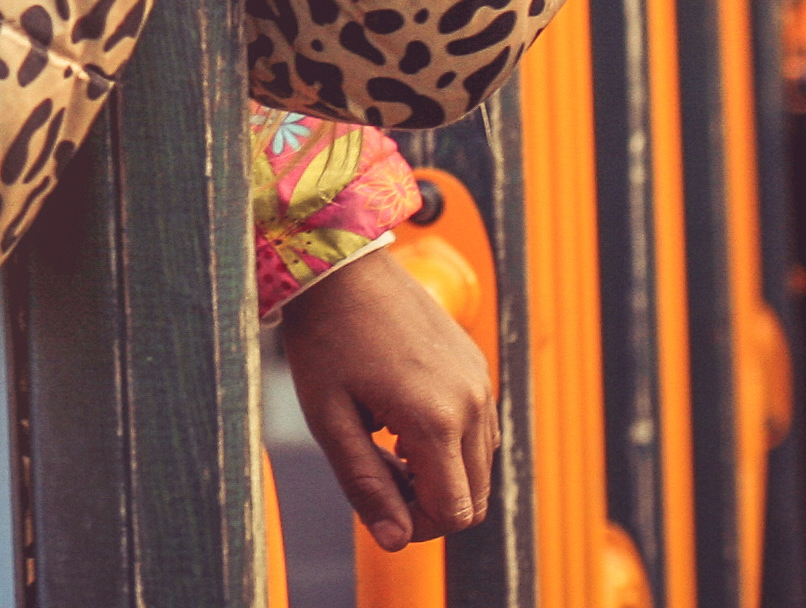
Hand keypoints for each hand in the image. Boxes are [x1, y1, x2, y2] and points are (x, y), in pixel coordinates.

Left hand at [280, 245, 497, 550]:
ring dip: (441, 473)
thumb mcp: (330, 419)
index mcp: (436, 420)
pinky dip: (450, 442)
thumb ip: (365, 484)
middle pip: (475, 497)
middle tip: (378, 470)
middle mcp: (471, 402)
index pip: (454, 513)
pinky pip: (479, 428)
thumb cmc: (325, 337)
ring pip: (481, 465)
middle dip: (430, 503)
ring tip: (385, 441)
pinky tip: (402, 417)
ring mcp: (479, 382)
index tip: (378, 502)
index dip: (417, 525)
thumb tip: (394, 541)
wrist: (340, 264)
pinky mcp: (477, 366)